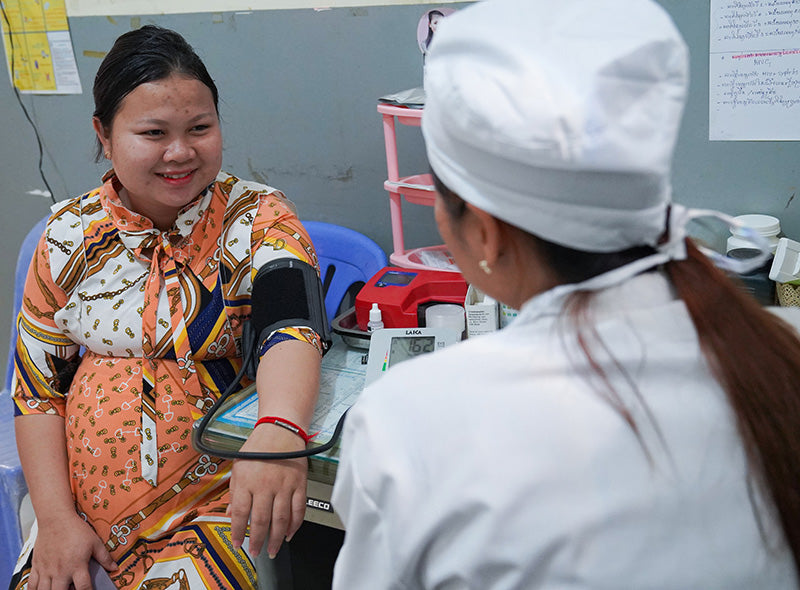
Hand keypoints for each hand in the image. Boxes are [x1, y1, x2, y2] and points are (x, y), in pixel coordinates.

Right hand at [28, 512, 116, 589]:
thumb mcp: (95, 542)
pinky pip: (31, 585)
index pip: (84, 588)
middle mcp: (60, 571)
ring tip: (60, 588)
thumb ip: (104, 557)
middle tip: (73, 589)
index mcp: (77, 566)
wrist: (56, 519)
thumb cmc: (75, 529)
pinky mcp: (36, 567)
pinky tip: (43, 589)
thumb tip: (114, 567)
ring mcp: (46, 570)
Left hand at [228, 424, 307, 557]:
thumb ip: (235, 492)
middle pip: (260, 521)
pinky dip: (295, 525)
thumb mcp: (238, 467)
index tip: (237, 544)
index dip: (237, 532)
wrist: (281, 430)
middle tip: (256, 552)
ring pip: (280, 520)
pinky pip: (298, 510)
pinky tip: (290, 534)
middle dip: (257, 541)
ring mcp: (284, 486)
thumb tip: (230, 514)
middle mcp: (265, 486)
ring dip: (276, 539)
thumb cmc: (258, 447)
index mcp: (247, 481)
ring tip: (273, 550)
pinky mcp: (299, 485)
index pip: (240, 513)